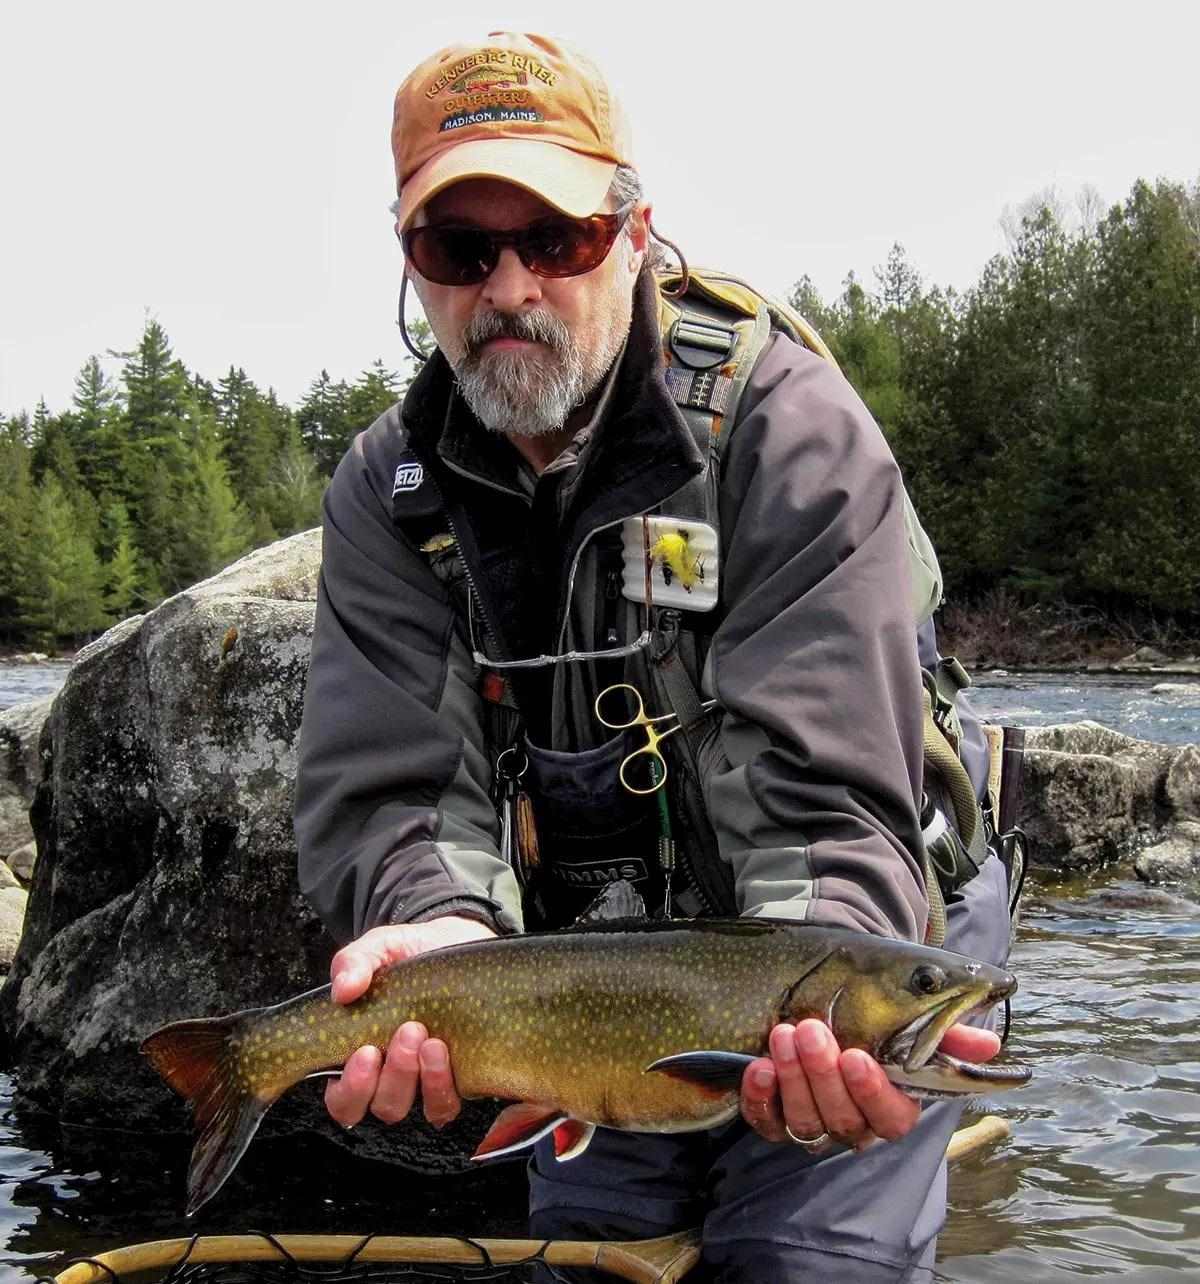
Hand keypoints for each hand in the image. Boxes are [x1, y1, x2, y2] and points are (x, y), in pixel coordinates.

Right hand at [322, 916, 495, 1130]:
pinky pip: (445, 1105)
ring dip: (420, 1081)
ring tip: (431, 1041)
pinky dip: (444, 1086)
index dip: (350, 1088)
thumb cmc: (409, 953)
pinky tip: (447, 1051)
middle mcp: (388, 1076)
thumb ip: (355, 962)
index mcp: (359, 1055)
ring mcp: (422, 1082)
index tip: (365, 1051)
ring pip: (414, 1109)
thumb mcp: (380, 947)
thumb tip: (342, 990)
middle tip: (408, 1031)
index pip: (343, 1098)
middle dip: (392, 1076)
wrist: (456, 943)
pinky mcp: (454, 1079)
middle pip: (380, 1106)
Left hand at [740, 1019, 1001, 1150]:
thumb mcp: (906, 1004)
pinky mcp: (774, 1115)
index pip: (892, 1115)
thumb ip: (947, 1031)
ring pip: (806, 1121)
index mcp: (892, 1099)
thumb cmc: (870, 998)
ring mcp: (813, 1119)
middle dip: (824, 1074)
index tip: (858, 1057)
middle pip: (844, 1119)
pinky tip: (757, 1066)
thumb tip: (989, 1048)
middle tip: (810, 1028)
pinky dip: (760, 1096)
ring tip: (783, 1031)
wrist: (821, 984)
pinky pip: (765, 1120)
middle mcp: (854, 1119)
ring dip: (794, 1077)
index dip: (874, 1092)